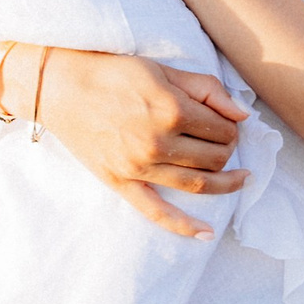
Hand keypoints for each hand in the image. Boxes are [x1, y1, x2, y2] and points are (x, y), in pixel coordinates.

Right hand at [36, 49, 245, 236]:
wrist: (60, 87)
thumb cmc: (112, 72)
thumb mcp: (163, 70)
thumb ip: (206, 89)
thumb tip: (243, 114)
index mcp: (172, 110)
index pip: (222, 129)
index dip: (231, 126)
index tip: (226, 122)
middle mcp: (158, 142)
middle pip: (214, 157)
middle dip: (228, 149)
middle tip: (224, 141)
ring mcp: (139, 167)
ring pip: (198, 184)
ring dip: (225, 183)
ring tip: (239, 178)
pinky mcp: (121, 182)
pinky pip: (157, 212)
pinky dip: (184, 226)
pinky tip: (207, 234)